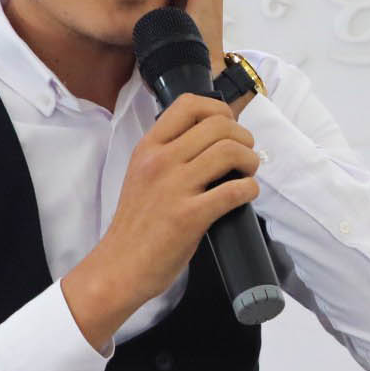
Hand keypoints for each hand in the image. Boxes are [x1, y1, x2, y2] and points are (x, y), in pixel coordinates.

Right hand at [61, 94, 259, 351]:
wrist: (119, 267)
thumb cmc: (136, 224)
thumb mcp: (142, 175)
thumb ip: (169, 155)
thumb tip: (210, 142)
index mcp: (148, 148)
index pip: (189, 104)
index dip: (219, 109)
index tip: (229, 126)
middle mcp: (160, 160)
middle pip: (218, 125)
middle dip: (243, 137)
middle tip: (246, 154)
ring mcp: (174, 187)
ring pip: (230, 151)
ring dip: (250, 160)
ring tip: (248, 172)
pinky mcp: (190, 216)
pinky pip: (233, 190)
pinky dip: (249, 189)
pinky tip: (246, 194)